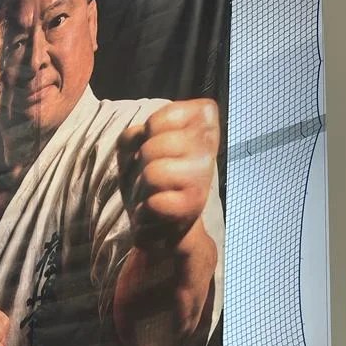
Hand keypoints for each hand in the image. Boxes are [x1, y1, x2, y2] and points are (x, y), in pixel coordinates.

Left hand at [117, 98, 218, 248]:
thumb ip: (137, 134)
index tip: (154, 153)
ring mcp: (203, 175)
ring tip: (152, 195)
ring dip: (141, 191)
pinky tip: (155, 213)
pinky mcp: (194, 206)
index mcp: (201, 120)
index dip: (142, 140)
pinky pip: (154, 204)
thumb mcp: (138, 146)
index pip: (155, 122)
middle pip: (150, 149)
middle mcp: (208, 144)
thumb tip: (143, 150)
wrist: (164, 225)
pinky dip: (144, 213)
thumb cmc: (149, 179)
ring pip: (152, 175)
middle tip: (151, 179)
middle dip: (140, 168)